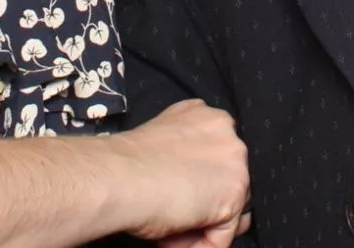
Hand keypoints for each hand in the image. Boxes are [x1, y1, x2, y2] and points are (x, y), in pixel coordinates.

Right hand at [110, 99, 250, 244]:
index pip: (220, 159)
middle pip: (230, 183)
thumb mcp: (164, 142)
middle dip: (205, 205)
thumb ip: (185, 152)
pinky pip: (224, 234)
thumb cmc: (126, 163)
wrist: (117, 177)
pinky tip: (172, 238)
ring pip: (231, 209)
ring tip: (171, 228)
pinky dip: (200, 245)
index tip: (179, 196)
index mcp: (208, 118)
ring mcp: (236, 162)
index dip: (201, 183)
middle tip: (173, 215)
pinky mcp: (235, 193)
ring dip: (202, 226)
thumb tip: (191, 184)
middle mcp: (228, 134)